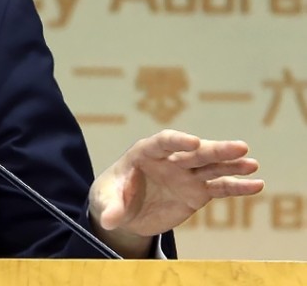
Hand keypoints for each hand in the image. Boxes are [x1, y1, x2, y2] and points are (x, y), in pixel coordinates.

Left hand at [89, 129, 262, 251]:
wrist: (125, 211)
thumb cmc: (111, 196)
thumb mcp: (104, 201)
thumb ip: (109, 208)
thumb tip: (108, 220)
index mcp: (144, 153)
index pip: (163, 142)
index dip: (177, 141)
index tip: (193, 142)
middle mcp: (169, 160)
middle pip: (194, 152)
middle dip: (215, 150)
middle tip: (239, 148)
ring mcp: (185, 175)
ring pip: (211, 167)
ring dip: (231, 165)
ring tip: (252, 164)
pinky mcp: (197, 192)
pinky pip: (219, 188)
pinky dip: (236, 187)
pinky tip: (256, 185)